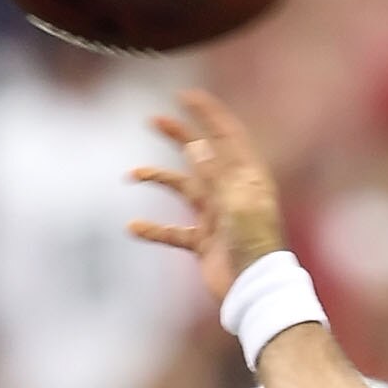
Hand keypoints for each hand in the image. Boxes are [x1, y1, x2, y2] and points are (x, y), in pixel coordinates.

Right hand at [129, 88, 285, 302]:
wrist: (255, 292)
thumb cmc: (253, 245)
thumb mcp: (235, 203)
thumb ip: (215, 174)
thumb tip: (195, 144)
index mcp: (248, 178)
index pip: (228, 136)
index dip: (209, 114)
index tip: (185, 96)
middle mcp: (232, 193)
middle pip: (202, 155)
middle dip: (178, 135)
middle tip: (153, 119)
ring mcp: (218, 217)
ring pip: (183, 189)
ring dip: (158, 179)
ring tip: (133, 174)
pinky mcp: (205, 243)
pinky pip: (174, 232)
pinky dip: (154, 230)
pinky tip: (133, 227)